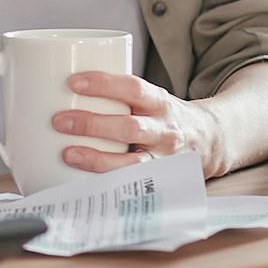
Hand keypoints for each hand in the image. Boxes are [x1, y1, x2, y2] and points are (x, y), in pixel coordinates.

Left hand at [54, 72, 225, 176]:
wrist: (211, 141)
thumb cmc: (163, 117)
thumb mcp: (148, 98)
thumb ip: (116, 95)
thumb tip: (56, 88)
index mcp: (159, 102)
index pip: (134, 88)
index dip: (104, 84)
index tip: (73, 82)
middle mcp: (165, 130)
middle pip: (130, 127)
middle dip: (92, 124)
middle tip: (58, 121)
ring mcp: (164, 159)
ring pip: (133, 162)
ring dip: (97, 159)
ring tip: (68, 154)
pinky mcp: (159, 181)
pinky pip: (133, 186)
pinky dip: (108, 184)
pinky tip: (84, 183)